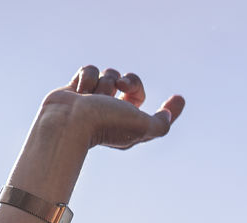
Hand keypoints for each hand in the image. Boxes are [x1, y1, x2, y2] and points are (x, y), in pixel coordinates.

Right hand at [39, 65, 183, 151]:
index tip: (179, 98)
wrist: (68, 120)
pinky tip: (79, 92)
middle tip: (121, 87)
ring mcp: (95, 100)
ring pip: (110, 74)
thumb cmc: (106, 124)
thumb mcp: (143, 127)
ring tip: (93, 97)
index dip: (168, 108)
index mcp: (130, 127)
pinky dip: (87, 78)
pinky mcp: (77, 89)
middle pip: (132, 83)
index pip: (156, 116)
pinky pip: (90, 70)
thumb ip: (161, 124)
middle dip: (129, 81)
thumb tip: (169, 114)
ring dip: (104, 82)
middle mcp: (114, 113)